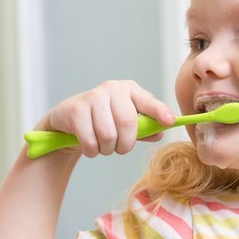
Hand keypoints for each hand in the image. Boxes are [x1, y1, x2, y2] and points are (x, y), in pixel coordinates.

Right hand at [34, 80, 173, 157]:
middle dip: (125, 144)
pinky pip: (90, 140)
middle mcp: (112, 88)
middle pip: (127, 122)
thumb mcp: (125, 123)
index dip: (159, 112)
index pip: (148, 101)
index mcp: (129, 90)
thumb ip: (145, 128)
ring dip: (107, 149)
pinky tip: (90, 146)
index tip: (170, 121)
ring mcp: (93, 97)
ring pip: (108, 134)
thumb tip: (160, 133)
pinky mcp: (76, 110)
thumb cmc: (103, 121)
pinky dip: (92, 150)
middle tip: (120, 149)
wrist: (68, 120)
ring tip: (103, 147)